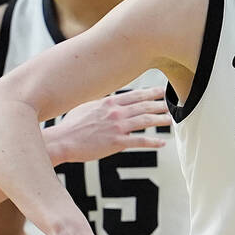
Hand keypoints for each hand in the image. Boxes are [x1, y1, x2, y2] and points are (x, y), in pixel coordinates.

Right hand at [45, 87, 170, 164]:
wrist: (63, 141)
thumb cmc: (71, 126)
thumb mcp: (86, 107)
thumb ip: (101, 104)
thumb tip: (108, 101)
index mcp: (108, 102)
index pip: (135, 95)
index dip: (150, 92)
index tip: (161, 91)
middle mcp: (116, 112)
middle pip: (144, 106)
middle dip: (159, 104)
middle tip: (171, 104)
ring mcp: (117, 127)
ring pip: (145, 121)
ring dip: (160, 120)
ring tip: (170, 120)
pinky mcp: (117, 142)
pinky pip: (140, 141)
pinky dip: (153, 142)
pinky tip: (162, 143)